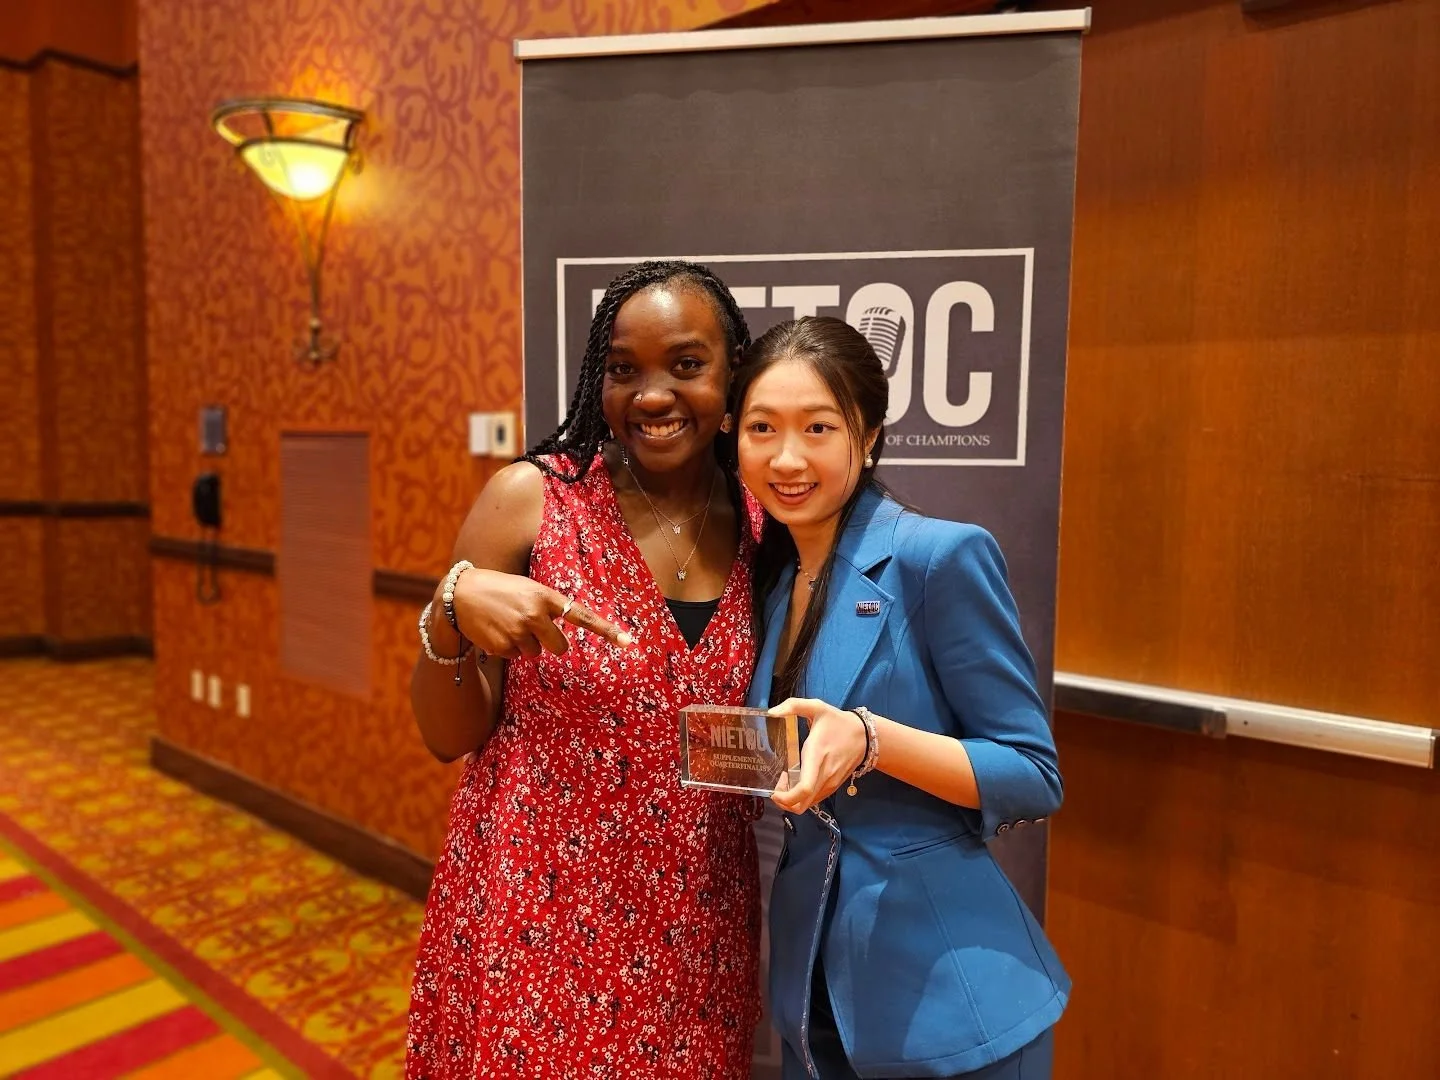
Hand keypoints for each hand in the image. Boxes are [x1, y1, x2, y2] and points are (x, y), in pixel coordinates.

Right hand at [445, 568, 632, 659]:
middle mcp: (535, 615)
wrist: (460, 595)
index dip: (606, 630)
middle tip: (531, 627)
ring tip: (507, 623)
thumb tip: (566, 629)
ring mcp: (518, 632)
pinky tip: (495, 630)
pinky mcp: (503, 646)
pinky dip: (507, 648)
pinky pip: (515, 656)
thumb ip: (548, 605)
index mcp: (545, 596)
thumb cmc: (501, 589)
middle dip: (549, 643)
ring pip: (535, 653)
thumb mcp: (528, 588)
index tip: (628, 641)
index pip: (582, 615)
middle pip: (559, 647)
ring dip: (524, 643)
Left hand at [767, 697, 867, 813]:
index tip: (774, 790)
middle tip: (776, 785)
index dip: (786, 797)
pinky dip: (801, 798)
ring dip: (792, 800)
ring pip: (807, 805)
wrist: (865, 736)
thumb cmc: (838, 722)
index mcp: (817, 757)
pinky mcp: (833, 787)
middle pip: (802, 804)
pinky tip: (798, 781)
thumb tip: (771, 712)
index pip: (804, 789)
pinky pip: (814, 801)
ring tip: (786, 781)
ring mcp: (830, 784)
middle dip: (783, 801)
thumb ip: (793, 705)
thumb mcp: (817, 707)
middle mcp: (824, 776)